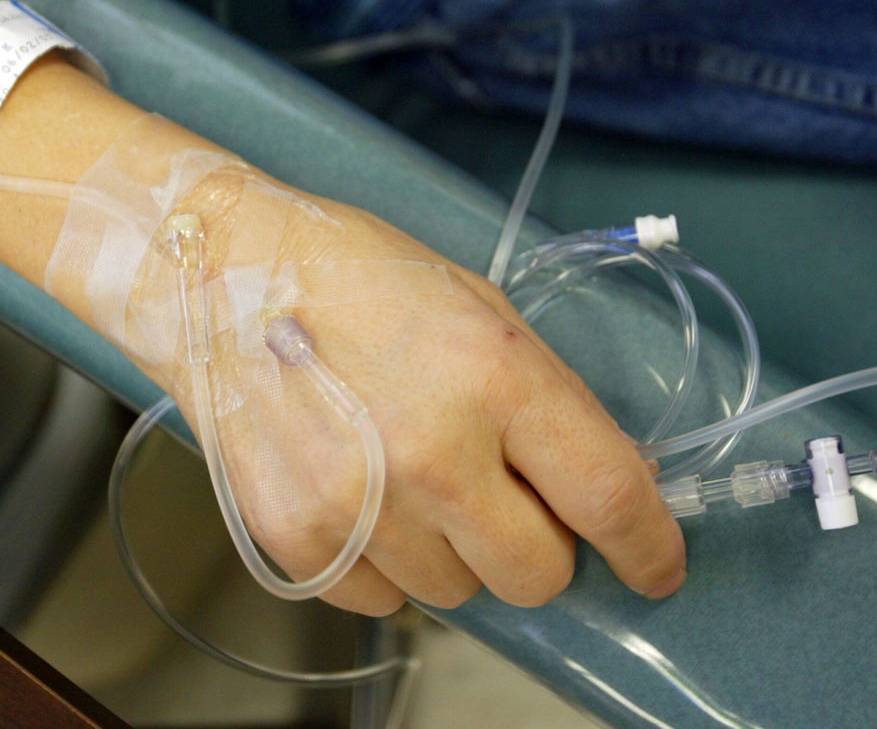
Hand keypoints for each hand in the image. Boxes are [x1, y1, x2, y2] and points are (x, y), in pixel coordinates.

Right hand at [146, 167, 686, 614]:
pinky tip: (359, 492)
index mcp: (494, 377)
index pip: (609, 495)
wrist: (221, 278)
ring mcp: (358, 506)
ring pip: (457, 593)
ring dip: (452, 549)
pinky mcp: (297, 539)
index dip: (648, 545)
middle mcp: (432, 454)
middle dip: (537, 544)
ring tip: (405, 474)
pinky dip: (384, 562)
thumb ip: (544, 399)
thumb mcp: (477, 307)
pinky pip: (381, 600)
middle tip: (502, 496)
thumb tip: (595, 482)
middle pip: (537, 575)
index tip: (655, 567)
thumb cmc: (354, 277)